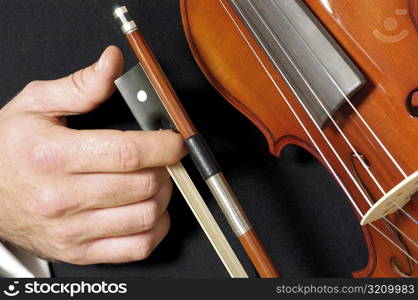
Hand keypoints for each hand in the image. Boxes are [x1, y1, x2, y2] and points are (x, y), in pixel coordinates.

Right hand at [0, 46, 185, 263]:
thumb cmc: (8, 150)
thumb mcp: (36, 106)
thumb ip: (81, 86)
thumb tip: (112, 64)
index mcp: (54, 156)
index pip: (127, 153)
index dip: (163, 145)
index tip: (175, 141)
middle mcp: (63, 198)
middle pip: (142, 185)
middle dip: (165, 168)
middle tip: (161, 158)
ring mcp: (72, 230)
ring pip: (146, 217)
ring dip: (163, 196)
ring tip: (154, 180)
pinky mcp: (79, 251)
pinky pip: (137, 248)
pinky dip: (156, 228)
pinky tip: (149, 211)